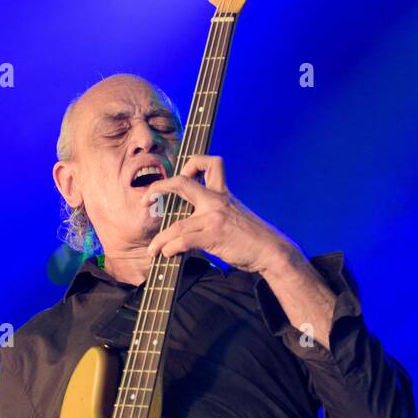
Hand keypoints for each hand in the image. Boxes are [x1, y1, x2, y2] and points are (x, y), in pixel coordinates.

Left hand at [146, 154, 286, 273]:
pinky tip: (167, 254)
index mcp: (223, 193)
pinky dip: (171, 248)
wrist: (272, 251)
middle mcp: (217, 200)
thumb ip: (215, 212)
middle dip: (158, 188)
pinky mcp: (214, 235)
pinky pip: (184, 240)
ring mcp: (214, 217)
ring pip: (176, 224)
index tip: (178, 175)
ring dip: (160, 239)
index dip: (192, 163)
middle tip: (145, 200)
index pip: (209, 163)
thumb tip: (192, 224)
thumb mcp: (235, 215)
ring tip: (153, 250)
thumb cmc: (252, 238)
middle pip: (182, 182)